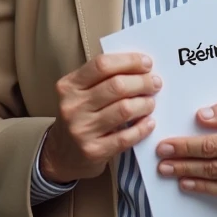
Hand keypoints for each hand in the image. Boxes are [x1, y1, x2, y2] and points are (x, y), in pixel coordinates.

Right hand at [39, 52, 162, 183]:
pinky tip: (149, 123)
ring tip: (151, 103)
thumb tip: (142, 67)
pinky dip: (142, 128)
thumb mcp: (82, 93)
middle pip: (117, 86)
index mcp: (69, 85)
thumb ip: (104, 78)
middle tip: (155, 83)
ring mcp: (82, 130)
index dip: (129, 61)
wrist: (62, 154)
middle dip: (142, 82)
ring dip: (145, 104)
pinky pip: (126, 137)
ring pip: (124, 109)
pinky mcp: (93, 151)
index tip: (147, 63)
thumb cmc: (80, 116)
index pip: (102, 65)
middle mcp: (72, 106)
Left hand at [155, 96, 216, 200]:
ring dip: (188, 176)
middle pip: (209, 164)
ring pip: (215, 180)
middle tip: (161, 160)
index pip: (210, 145)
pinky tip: (190, 184)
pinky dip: (206, 189)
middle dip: (181, 162)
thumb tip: (203, 116)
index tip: (167, 145)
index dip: (185, 146)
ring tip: (169, 172)